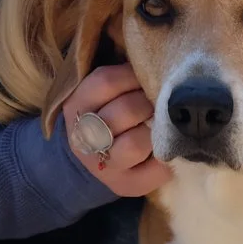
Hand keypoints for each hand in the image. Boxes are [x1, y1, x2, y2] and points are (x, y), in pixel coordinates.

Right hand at [63, 62, 172, 196]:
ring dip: (155, 130)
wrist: (92, 159)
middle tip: (157, 100)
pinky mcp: (126, 185)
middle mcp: (84, 137)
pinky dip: (166, 155)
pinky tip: (164, 145)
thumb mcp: (101, 91)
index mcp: (76, 105)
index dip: (134, 75)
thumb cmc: (105, 112)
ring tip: (159, 123)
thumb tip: (156, 58)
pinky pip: (154, 169)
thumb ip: (121, 76)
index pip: (107, 81)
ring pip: (135, 144)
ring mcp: (104, 165)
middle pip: (125, 111)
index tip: (145, 76)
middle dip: (148, 102)